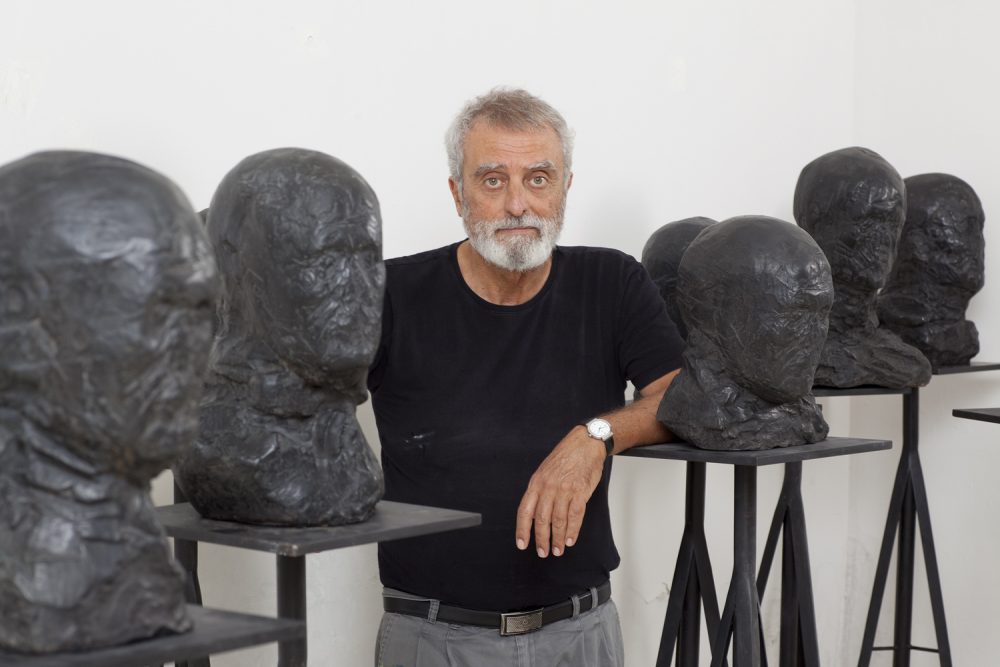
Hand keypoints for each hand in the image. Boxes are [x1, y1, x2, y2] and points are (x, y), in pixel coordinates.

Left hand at [515, 427, 606, 557]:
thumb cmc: (565, 457)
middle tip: (543, 552)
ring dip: (558, 538)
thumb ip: (539, 490)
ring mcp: (564, 490)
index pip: (525, 511)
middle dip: (541, 539)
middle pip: (541, 520)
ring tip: (558, 550)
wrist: (585, 444)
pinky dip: (572, 530)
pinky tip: (570, 540)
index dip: (522, 530)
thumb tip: (534, 513)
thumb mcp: (544, 471)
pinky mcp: (580, 491)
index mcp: (536, 483)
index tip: (522, 544)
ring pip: (558, 520)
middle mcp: (548, 487)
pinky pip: (575, 516)